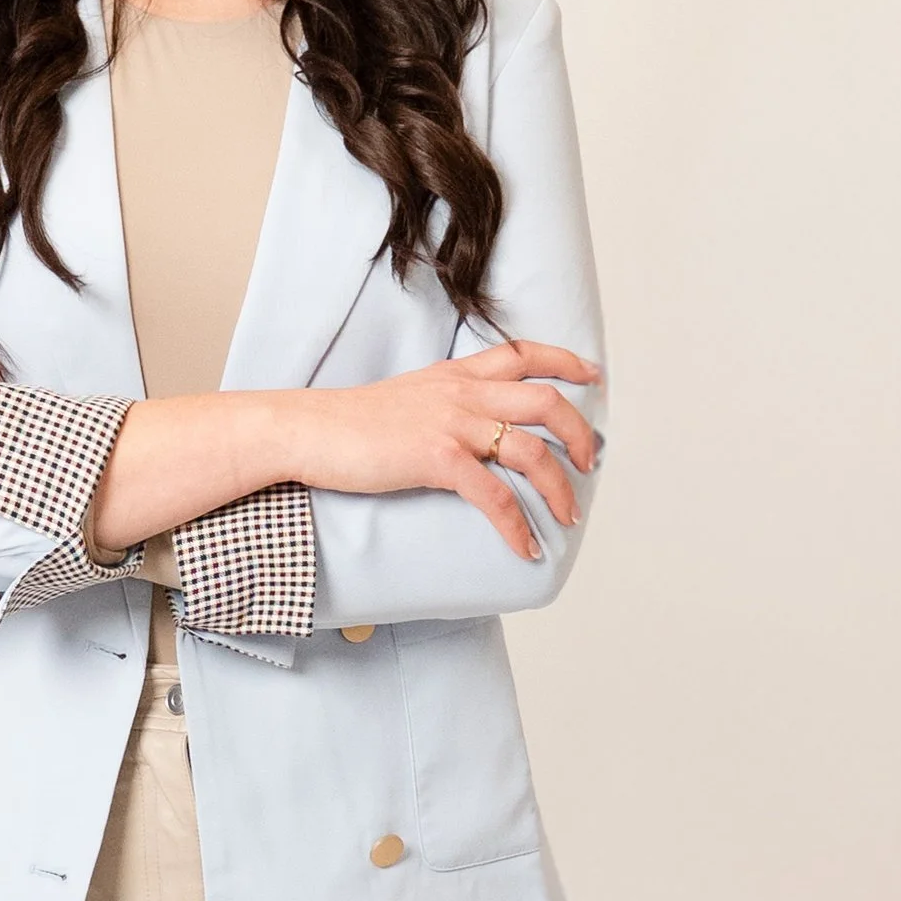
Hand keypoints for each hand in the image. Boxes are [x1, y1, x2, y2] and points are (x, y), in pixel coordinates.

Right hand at [294, 339, 602, 558]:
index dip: (565, 361)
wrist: (307, 430)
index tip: (592, 374)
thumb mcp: (406, 397)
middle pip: (546, 400)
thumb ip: (442, 402)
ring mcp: (451, 424)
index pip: (523, 353)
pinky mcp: (437, 458)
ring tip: (568, 514)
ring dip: (559, 486)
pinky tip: (525, 547)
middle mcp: (462, 392)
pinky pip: (495, 495)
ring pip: (531, 449)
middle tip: (588, 462)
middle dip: (578, 433)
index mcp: (455, 375)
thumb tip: (466, 429)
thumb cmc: (347, 423)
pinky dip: (517, 525)